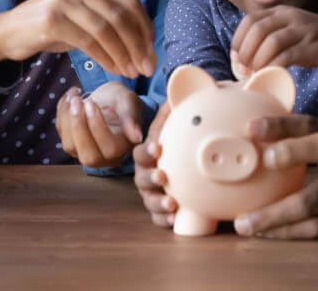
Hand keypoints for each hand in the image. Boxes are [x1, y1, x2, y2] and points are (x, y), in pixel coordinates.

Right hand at [0, 0, 155, 77]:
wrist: (6, 33)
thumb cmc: (50, 29)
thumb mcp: (82, 20)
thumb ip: (111, 25)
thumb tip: (145, 48)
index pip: (130, 2)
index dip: (145, 28)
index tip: (151, 52)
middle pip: (121, 15)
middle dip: (138, 44)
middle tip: (146, 67)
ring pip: (107, 28)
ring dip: (124, 54)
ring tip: (131, 72)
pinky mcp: (52, 19)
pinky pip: (89, 41)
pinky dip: (106, 57)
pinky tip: (113, 69)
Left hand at [56, 82, 142, 168]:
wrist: (109, 98)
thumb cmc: (122, 101)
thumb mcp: (128, 102)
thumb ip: (131, 117)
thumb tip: (136, 136)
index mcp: (123, 147)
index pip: (110, 148)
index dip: (98, 127)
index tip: (91, 102)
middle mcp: (104, 157)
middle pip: (89, 156)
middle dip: (79, 127)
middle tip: (77, 102)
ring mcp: (85, 152)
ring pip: (70, 146)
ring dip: (68, 119)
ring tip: (75, 96)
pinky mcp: (71, 143)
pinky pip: (61, 132)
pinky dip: (62, 111)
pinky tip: (72, 95)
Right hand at [132, 101, 176, 227]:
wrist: (170, 162)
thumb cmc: (169, 143)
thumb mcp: (168, 128)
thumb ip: (168, 115)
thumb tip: (173, 96)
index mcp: (146, 155)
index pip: (142, 152)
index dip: (148, 150)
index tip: (158, 147)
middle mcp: (144, 175)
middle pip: (142, 178)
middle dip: (152, 177)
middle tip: (163, 176)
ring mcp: (150, 193)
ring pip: (150, 200)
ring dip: (159, 202)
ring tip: (172, 203)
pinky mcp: (159, 210)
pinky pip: (158, 218)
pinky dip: (165, 220)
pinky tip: (175, 220)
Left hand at [230, 6, 317, 73]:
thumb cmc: (315, 42)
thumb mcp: (291, 31)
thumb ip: (269, 37)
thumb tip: (241, 56)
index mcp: (281, 12)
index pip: (250, 20)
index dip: (238, 39)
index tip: (236, 58)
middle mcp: (291, 16)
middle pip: (257, 29)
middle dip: (245, 52)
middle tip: (243, 69)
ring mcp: (303, 30)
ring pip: (271, 42)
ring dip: (258, 61)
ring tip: (255, 74)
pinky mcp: (314, 46)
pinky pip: (287, 56)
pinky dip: (274, 67)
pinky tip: (272, 75)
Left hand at [233, 115, 317, 238]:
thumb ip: (308, 137)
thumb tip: (260, 138)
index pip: (309, 124)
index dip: (281, 123)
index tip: (251, 127)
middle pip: (317, 152)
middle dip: (286, 156)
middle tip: (256, 164)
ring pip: (310, 202)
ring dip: (274, 215)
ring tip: (244, 224)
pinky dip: (291, 233)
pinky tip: (268, 235)